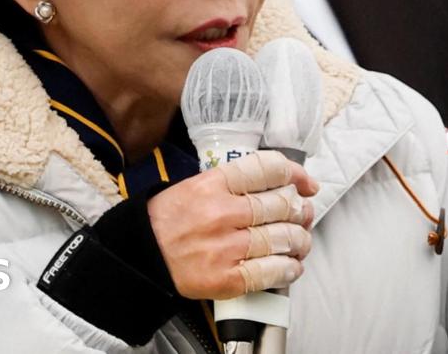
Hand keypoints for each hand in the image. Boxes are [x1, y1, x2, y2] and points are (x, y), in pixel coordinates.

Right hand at [147, 151, 317, 299]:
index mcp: (214, 184)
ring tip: (299, 242)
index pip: (267, 169)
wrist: (141, 255)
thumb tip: (281, 185)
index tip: (306, 184)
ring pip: (283, 239)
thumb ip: (237, 183)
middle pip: (281, 205)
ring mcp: (226, 247)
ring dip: (300, 241)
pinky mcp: (227, 278)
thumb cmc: (170, 219)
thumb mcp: (197, 185)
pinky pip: (271, 272)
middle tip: (302, 215)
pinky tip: (291, 266)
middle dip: (300, 210)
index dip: (295, 174)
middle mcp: (222, 213)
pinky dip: (289, 269)